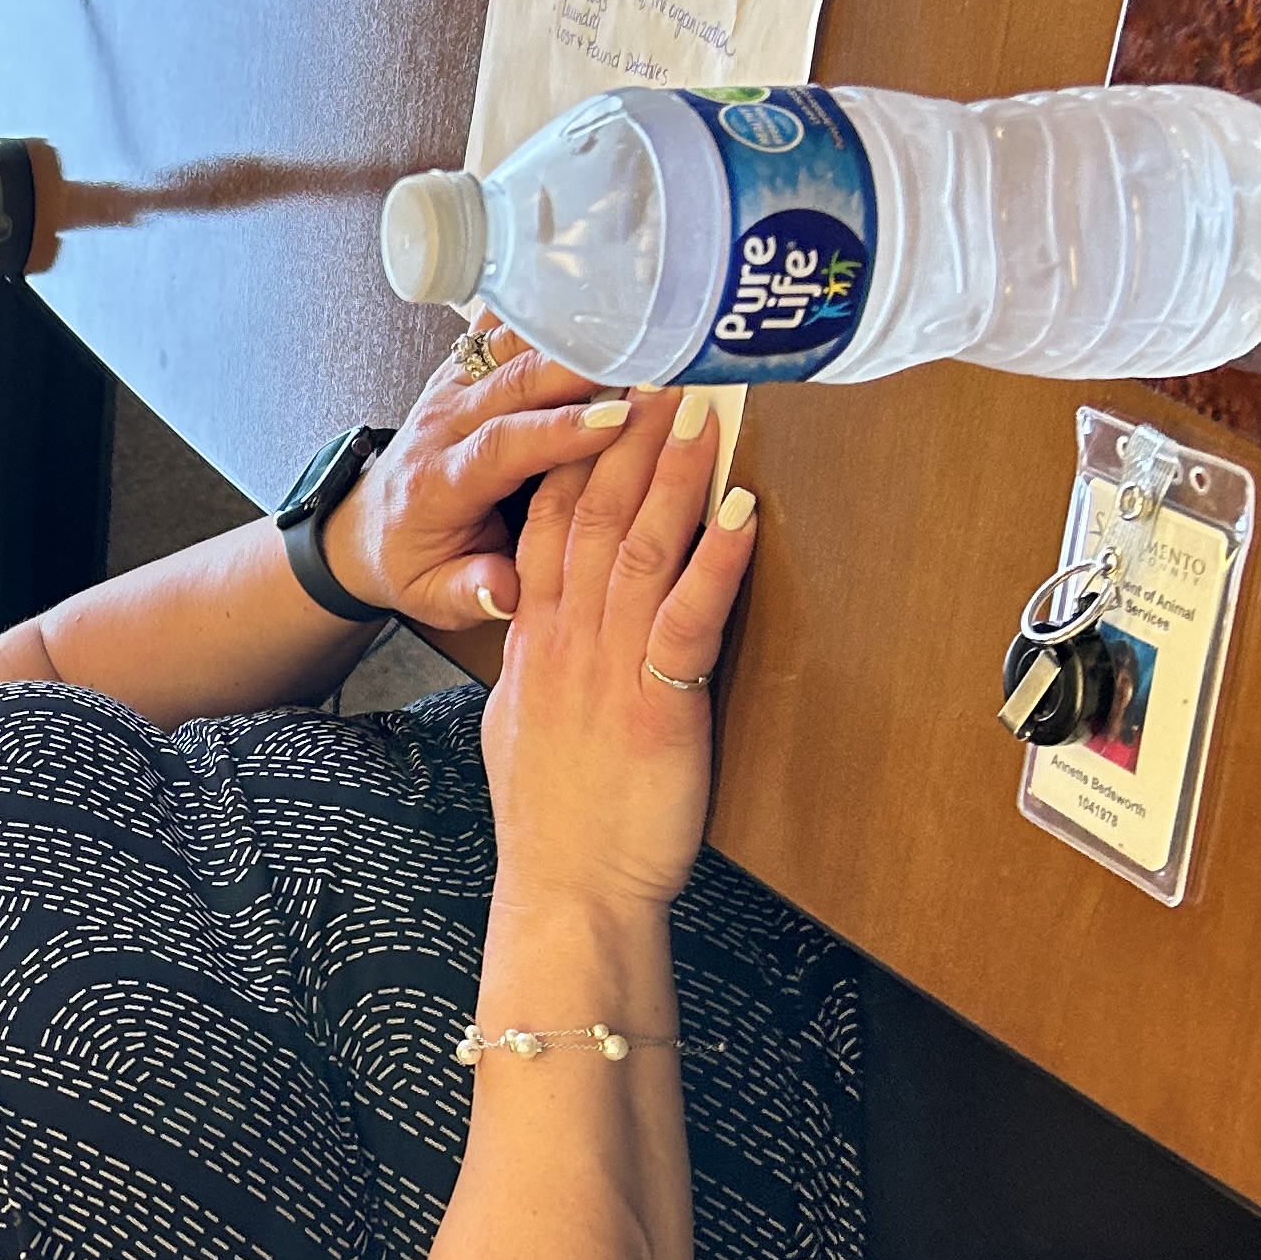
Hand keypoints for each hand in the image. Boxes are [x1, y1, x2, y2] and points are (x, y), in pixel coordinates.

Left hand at [321, 317, 640, 629]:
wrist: (369, 528)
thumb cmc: (413, 563)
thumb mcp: (433, 598)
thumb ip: (467, 593)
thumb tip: (503, 593)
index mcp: (439, 483)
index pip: (500, 445)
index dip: (558, 429)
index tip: (617, 418)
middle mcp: (443, 424)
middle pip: (513, 381)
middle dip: (583, 369)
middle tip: (653, 362)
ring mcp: (451, 389)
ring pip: (512, 344)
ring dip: (573, 335)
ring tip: (640, 326)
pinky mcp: (461, 369)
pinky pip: (502, 326)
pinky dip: (545, 309)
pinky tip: (595, 297)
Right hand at [476, 384, 758, 912]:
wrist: (567, 892)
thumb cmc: (554, 822)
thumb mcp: (521, 725)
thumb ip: (536, 662)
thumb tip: (538, 623)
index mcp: (535, 642)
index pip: (547, 522)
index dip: (576, 452)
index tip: (601, 395)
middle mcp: (565, 641)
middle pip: (592, 515)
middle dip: (626, 437)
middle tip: (659, 367)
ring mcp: (609, 669)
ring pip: (639, 549)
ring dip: (674, 474)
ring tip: (701, 410)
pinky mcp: (658, 705)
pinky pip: (688, 617)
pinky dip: (717, 560)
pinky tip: (739, 509)